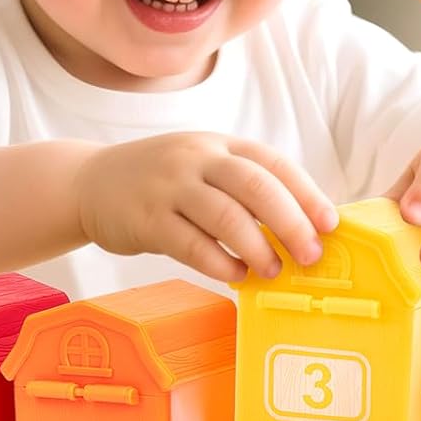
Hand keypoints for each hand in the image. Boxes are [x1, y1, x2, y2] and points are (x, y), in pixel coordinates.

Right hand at [76, 133, 337, 283]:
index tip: (330, 224)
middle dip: (290, 222)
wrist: (90, 181)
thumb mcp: (204, 167)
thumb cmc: (163, 182)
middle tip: (310, 255)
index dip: (307, 194)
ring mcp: (170, 186)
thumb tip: (300, 228)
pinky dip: (219, 263)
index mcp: (221, 144)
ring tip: (273, 271)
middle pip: (255, 185)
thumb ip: (244, 189)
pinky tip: (236, 276)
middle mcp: (198, 158)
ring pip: (225, 215)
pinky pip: (190, 244)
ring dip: (256, 247)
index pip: (274, 164)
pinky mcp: (147, 218)